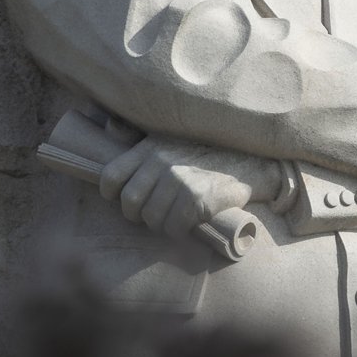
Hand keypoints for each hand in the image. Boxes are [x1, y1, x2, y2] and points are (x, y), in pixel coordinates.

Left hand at [99, 135, 284, 241]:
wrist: (247, 162)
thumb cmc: (204, 153)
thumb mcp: (169, 137)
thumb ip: (138, 136)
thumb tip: (108, 124)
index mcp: (150, 148)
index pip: (111, 176)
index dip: (112, 195)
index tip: (124, 201)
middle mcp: (161, 162)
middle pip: (130, 203)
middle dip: (138, 216)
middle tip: (152, 216)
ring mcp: (179, 180)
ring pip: (151, 218)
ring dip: (161, 225)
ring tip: (172, 220)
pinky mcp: (196, 199)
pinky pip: (173, 227)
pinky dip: (178, 232)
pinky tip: (187, 224)